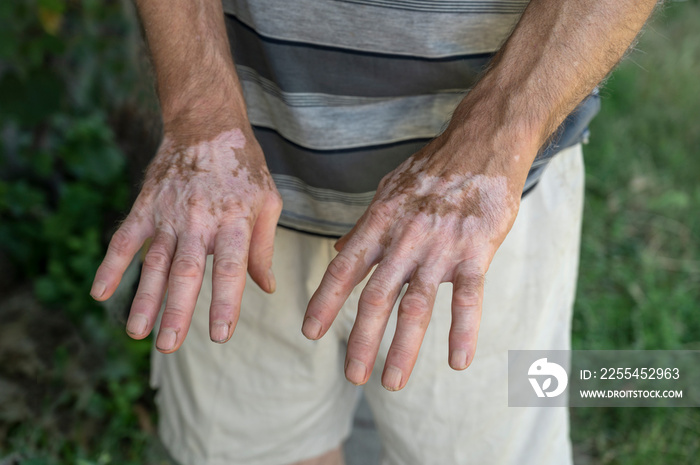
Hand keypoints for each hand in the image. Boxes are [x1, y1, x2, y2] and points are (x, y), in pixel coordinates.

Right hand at [91, 126, 281, 352]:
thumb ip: (263, 248)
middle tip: (168, 347)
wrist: (208, 126)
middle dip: (176, 310)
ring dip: (144, 298)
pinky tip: (101, 292)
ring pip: (154, 261)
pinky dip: (112, 264)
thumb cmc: (245, 169)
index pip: (231, 268)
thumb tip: (266, 287)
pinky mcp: (146, 206)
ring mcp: (169, 213)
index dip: (225, 302)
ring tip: (136, 333)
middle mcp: (200, 221)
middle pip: (187, 271)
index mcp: (235, 222)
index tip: (220, 335)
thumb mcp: (268, 203)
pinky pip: (125, 238)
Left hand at [302, 131, 527, 390]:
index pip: (345, 268)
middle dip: (360, 339)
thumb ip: (364, 226)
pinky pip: (469, 298)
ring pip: (417, 306)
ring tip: (391, 381)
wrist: (482, 144)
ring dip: (403, 347)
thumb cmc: (433, 169)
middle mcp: (405, 238)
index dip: (325, 301)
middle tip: (351, 375)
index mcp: (380, 223)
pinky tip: (458, 361)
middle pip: (377, 297)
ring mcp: (440, 247)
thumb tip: (336, 251)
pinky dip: (463, 331)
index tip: (309, 331)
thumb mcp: (388, 190)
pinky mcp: (476, 251)